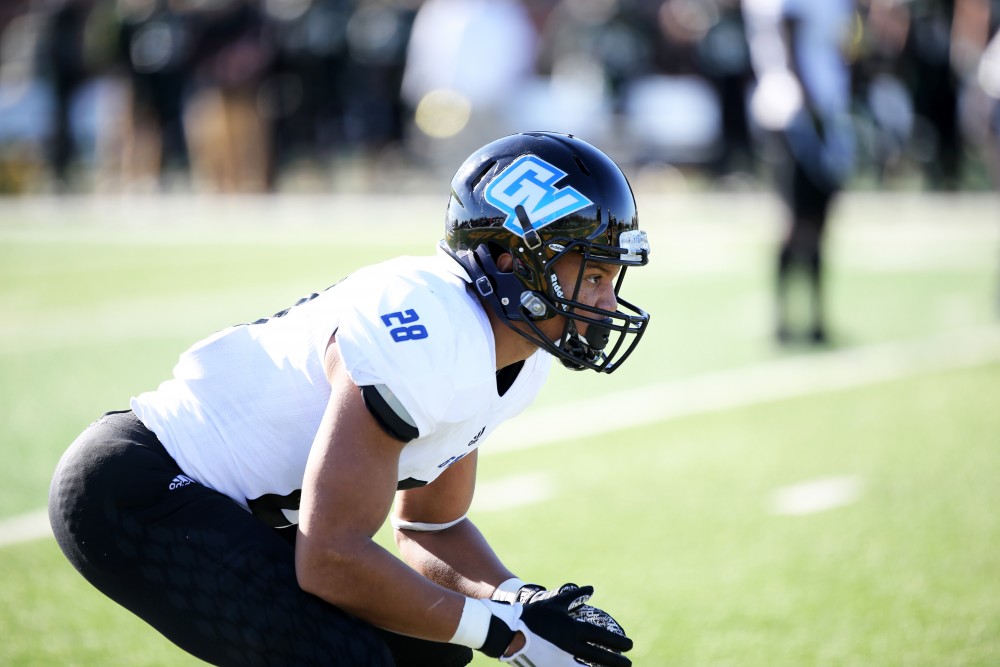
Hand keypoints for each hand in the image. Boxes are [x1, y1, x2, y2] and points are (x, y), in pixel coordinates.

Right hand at [505, 585, 632, 666]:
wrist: (509, 631)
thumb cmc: (534, 615)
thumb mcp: (556, 603)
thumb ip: (575, 597)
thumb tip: (591, 589)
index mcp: (573, 629)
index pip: (602, 638)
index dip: (618, 643)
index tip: (630, 645)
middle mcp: (570, 646)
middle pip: (600, 657)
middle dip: (617, 661)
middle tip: (628, 663)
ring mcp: (561, 660)